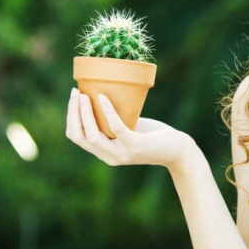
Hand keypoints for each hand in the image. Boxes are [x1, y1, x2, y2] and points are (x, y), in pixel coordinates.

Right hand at [66, 88, 198, 171]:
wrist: (178, 150)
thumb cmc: (154, 135)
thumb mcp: (130, 127)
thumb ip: (116, 119)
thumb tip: (103, 91)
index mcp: (104, 152)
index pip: (77, 137)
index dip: (71, 117)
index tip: (74, 97)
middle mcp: (109, 156)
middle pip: (79, 136)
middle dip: (73, 113)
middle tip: (75, 92)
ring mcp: (121, 153)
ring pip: (92, 135)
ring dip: (85, 114)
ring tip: (84, 95)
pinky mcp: (135, 146)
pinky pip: (116, 128)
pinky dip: (107, 112)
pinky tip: (103, 98)